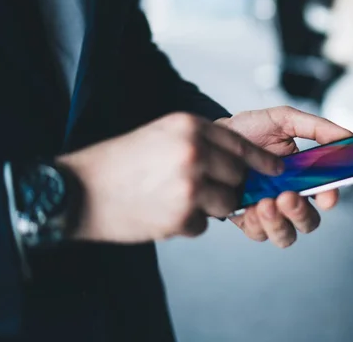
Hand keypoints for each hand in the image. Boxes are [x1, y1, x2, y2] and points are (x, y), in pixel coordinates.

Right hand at [58, 113, 281, 242]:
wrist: (76, 190)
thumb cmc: (119, 162)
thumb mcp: (161, 133)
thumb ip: (200, 141)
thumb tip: (238, 159)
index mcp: (189, 127)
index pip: (240, 145)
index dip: (261, 160)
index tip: (276, 169)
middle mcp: (194, 152)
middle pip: (239, 176)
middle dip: (230, 185)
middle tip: (205, 187)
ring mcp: (190, 186)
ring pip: (227, 203)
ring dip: (209, 206)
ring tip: (175, 198)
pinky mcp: (181, 216)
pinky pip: (203, 224)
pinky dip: (186, 223)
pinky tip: (160, 211)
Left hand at [215, 106, 352, 247]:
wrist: (215, 137)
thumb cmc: (250, 130)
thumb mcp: (284, 120)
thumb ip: (316, 127)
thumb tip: (347, 137)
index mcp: (305, 177)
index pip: (326, 195)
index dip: (331, 198)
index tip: (327, 195)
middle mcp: (290, 198)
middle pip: (309, 222)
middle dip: (301, 214)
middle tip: (288, 196)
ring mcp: (269, 212)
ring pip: (285, 235)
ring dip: (279, 223)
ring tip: (266, 203)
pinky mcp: (247, 220)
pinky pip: (257, 233)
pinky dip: (256, 224)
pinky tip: (251, 207)